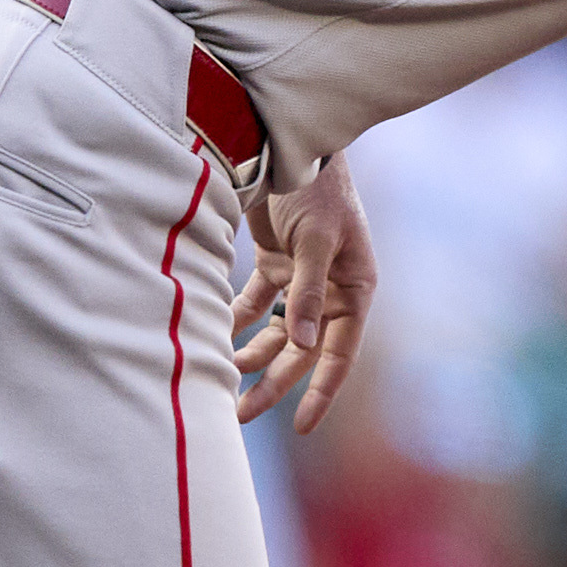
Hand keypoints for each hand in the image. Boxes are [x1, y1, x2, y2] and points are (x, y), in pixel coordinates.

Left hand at [233, 152, 376, 434]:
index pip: (339, 352)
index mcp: (355, 288)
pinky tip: (211, 337)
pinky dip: (235, 321)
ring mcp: (301, 277)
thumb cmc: (317, 189)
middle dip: (273, 382)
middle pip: (301, 350)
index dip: (322, 391)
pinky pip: (254, 304)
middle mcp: (331, 289)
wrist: (291, 140)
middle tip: (240, 414)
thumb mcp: (316, 240)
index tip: (301, 426)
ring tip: (220, 384)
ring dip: (250, 356)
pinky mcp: (274, 262)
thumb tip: (302, 346)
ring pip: (275, 332)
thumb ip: (307, 292)